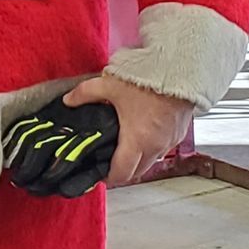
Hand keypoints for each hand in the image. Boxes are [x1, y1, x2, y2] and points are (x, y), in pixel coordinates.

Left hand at [62, 71, 192, 186]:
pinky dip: (152, 147)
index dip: (108, 177)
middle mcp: (155, 146)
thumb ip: (85, 93)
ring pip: (151, 161)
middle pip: (137, 172)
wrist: (180, 70)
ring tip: (125, 147)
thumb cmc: (149, 79)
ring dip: (138, 159)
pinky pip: (163, 149)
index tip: (100, 174)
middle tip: (109, 162)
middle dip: (122, 171)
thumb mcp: (110, 85)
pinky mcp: (179, 133)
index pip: (121, 173)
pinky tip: (143, 133)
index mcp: (137, 140)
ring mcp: (169, 141)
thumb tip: (68, 100)